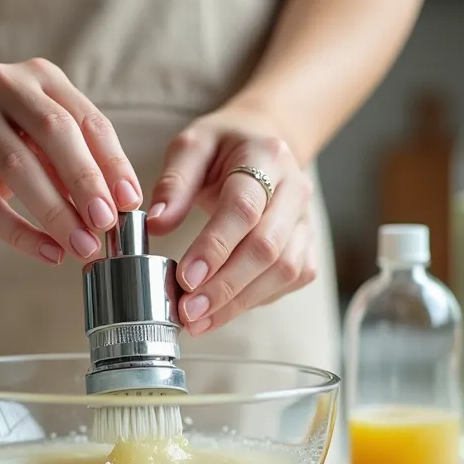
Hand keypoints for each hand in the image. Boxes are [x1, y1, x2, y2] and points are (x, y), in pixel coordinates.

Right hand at [0, 59, 141, 263]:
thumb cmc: (10, 139)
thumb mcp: (48, 139)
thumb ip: (81, 163)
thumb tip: (120, 208)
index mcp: (42, 76)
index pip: (87, 120)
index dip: (113, 163)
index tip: (131, 203)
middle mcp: (3, 84)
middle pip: (54, 132)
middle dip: (85, 183)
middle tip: (106, 224)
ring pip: (19, 167)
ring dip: (56, 213)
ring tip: (81, 246)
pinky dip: (19, 232)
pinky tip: (46, 251)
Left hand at [146, 108, 317, 334]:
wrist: (264, 143)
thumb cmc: (223, 146)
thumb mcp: (192, 145)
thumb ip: (174, 182)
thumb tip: (155, 222)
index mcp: (266, 157)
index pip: (244, 208)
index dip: (215, 246)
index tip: (185, 277)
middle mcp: (295, 190)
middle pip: (268, 247)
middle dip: (225, 286)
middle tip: (188, 310)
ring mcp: (306, 221)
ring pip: (284, 271)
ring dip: (239, 302)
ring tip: (199, 320)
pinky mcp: (308, 245)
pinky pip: (289, 281)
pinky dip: (255, 300)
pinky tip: (223, 311)